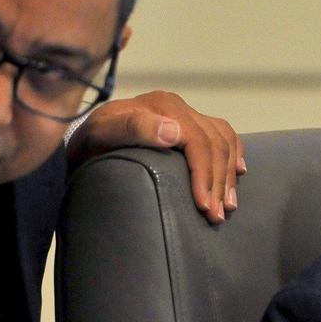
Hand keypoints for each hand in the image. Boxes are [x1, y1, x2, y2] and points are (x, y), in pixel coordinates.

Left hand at [67, 90, 245, 222]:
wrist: (82, 141)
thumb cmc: (88, 145)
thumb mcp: (101, 135)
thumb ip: (132, 129)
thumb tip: (174, 132)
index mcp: (160, 105)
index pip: (197, 140)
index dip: (204, 174)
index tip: (203, 206)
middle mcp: (175, 105)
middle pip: (213, 143)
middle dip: (218, 182)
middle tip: (216, 216)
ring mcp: (183, 113)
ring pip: (223, 140)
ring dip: (228, 174)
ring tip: (226, 206)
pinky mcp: (187, 122)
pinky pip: (222, 133)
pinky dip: (234, 152)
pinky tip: (238, 172)